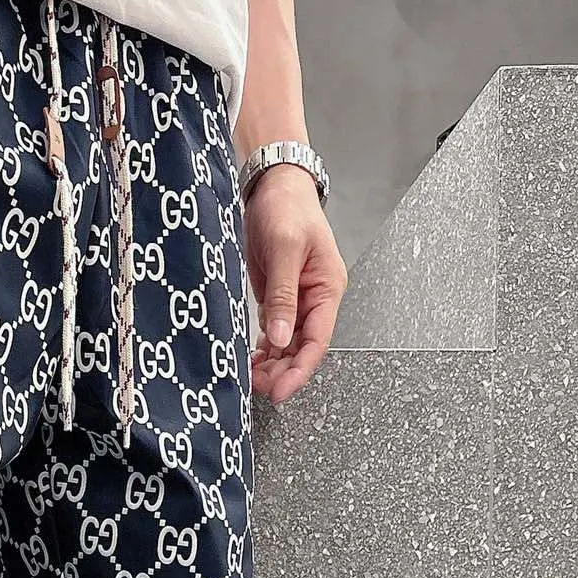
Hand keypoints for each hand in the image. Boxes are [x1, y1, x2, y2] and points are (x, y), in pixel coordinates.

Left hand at [243, 164, 347, 403]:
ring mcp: (297, 299)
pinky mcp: (278, 296)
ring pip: (288, 344)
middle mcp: (315, 299)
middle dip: (283, 372)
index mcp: (327, 288)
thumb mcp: (285, 250)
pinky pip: (275, 331)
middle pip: (302, 348)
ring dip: (272, 364)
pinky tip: (251, 360)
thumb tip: (282, 339)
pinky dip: (265, 349)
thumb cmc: (287, 208)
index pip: (317, 341)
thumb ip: (283, 296)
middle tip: (257, 387)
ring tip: (251, 378)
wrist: (273, 185)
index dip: (300, 370)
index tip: (280, 392)